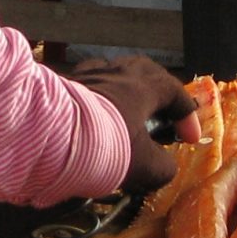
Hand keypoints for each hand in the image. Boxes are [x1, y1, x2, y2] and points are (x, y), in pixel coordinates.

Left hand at [67, 54, 196, 195]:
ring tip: (127, 110)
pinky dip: (99, 93)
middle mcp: (117, 73)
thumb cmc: (103, 146)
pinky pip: (88, 81)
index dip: (187, 116)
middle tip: (162, 111)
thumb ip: (162, 167)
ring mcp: (88, 74)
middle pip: (146, 70)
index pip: (175, 92)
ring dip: (126, 89)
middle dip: (159, 90)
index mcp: (143, 87)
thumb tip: (164, 166)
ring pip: (115, 72)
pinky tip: (94, 110)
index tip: (189, 139)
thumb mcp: (143, 166)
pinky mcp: (63, 83)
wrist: (46, 135)